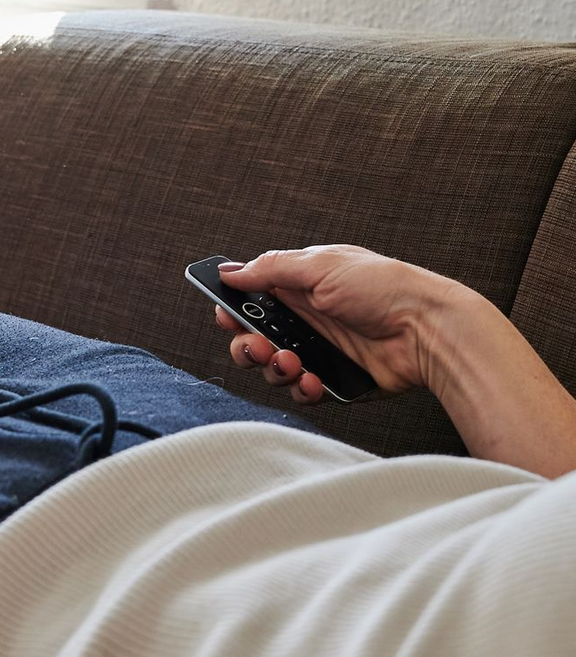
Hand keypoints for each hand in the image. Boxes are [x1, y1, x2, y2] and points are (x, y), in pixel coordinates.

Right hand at [212, 245, 462, 405]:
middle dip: (247, 346)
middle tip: (258, 347)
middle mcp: (305, 319)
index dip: (233, 311)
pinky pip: (303, 390)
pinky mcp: (334, 379)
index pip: (250, 300)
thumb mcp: (321, 265)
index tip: (227, 317)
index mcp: (298, 287)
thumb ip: (271, 269)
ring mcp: (319, 351)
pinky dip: (302, 388)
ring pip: (273, 368)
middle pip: (253, 339)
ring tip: (292, 362)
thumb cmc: (384, 288)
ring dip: (273, 368)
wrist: (430, 330)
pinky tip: (314, 380)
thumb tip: (229, 271)